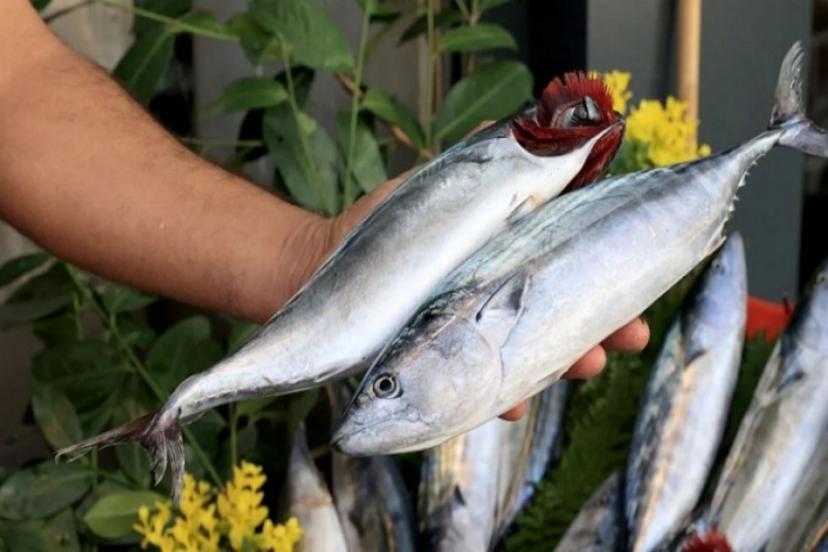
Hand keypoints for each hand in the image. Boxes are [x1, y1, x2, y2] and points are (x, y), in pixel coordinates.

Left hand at [331, 174, 649, 422]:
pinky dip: (502, 398)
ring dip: (566, 363)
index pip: (571, 268)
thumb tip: (528, 122)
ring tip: (586, 364)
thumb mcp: (439, 187)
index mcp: (510, 257)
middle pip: (565, 315)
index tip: (643, 283)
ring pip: (533, 355)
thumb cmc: (386, 225)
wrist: (327, 264)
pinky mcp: (446, 368)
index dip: (611, 277)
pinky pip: (481, 391)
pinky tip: (515, 404)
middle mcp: (500, 298)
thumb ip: (485, 162)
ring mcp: (476, 336)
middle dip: (605, 327)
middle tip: (629, 336)